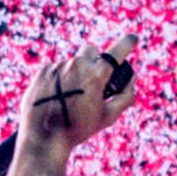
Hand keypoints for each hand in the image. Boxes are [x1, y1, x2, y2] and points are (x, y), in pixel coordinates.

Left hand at [17, 34, 138, 151]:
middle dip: (95, 61)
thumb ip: (125, 97)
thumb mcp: (107, 117)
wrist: (43, 138)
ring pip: (72, 63)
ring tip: (71, 98)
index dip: (127, 43)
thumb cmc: (78, 128)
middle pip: (91, 51)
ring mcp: (58, 66)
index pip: (116, 52)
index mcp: (95, 75)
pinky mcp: (43, 71)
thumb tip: (131, 82)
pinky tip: (58, 97)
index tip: (133, 38)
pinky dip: (60, 80)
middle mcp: (76, 65)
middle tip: (94, 80)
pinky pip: (56, 70)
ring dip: (76, 74)